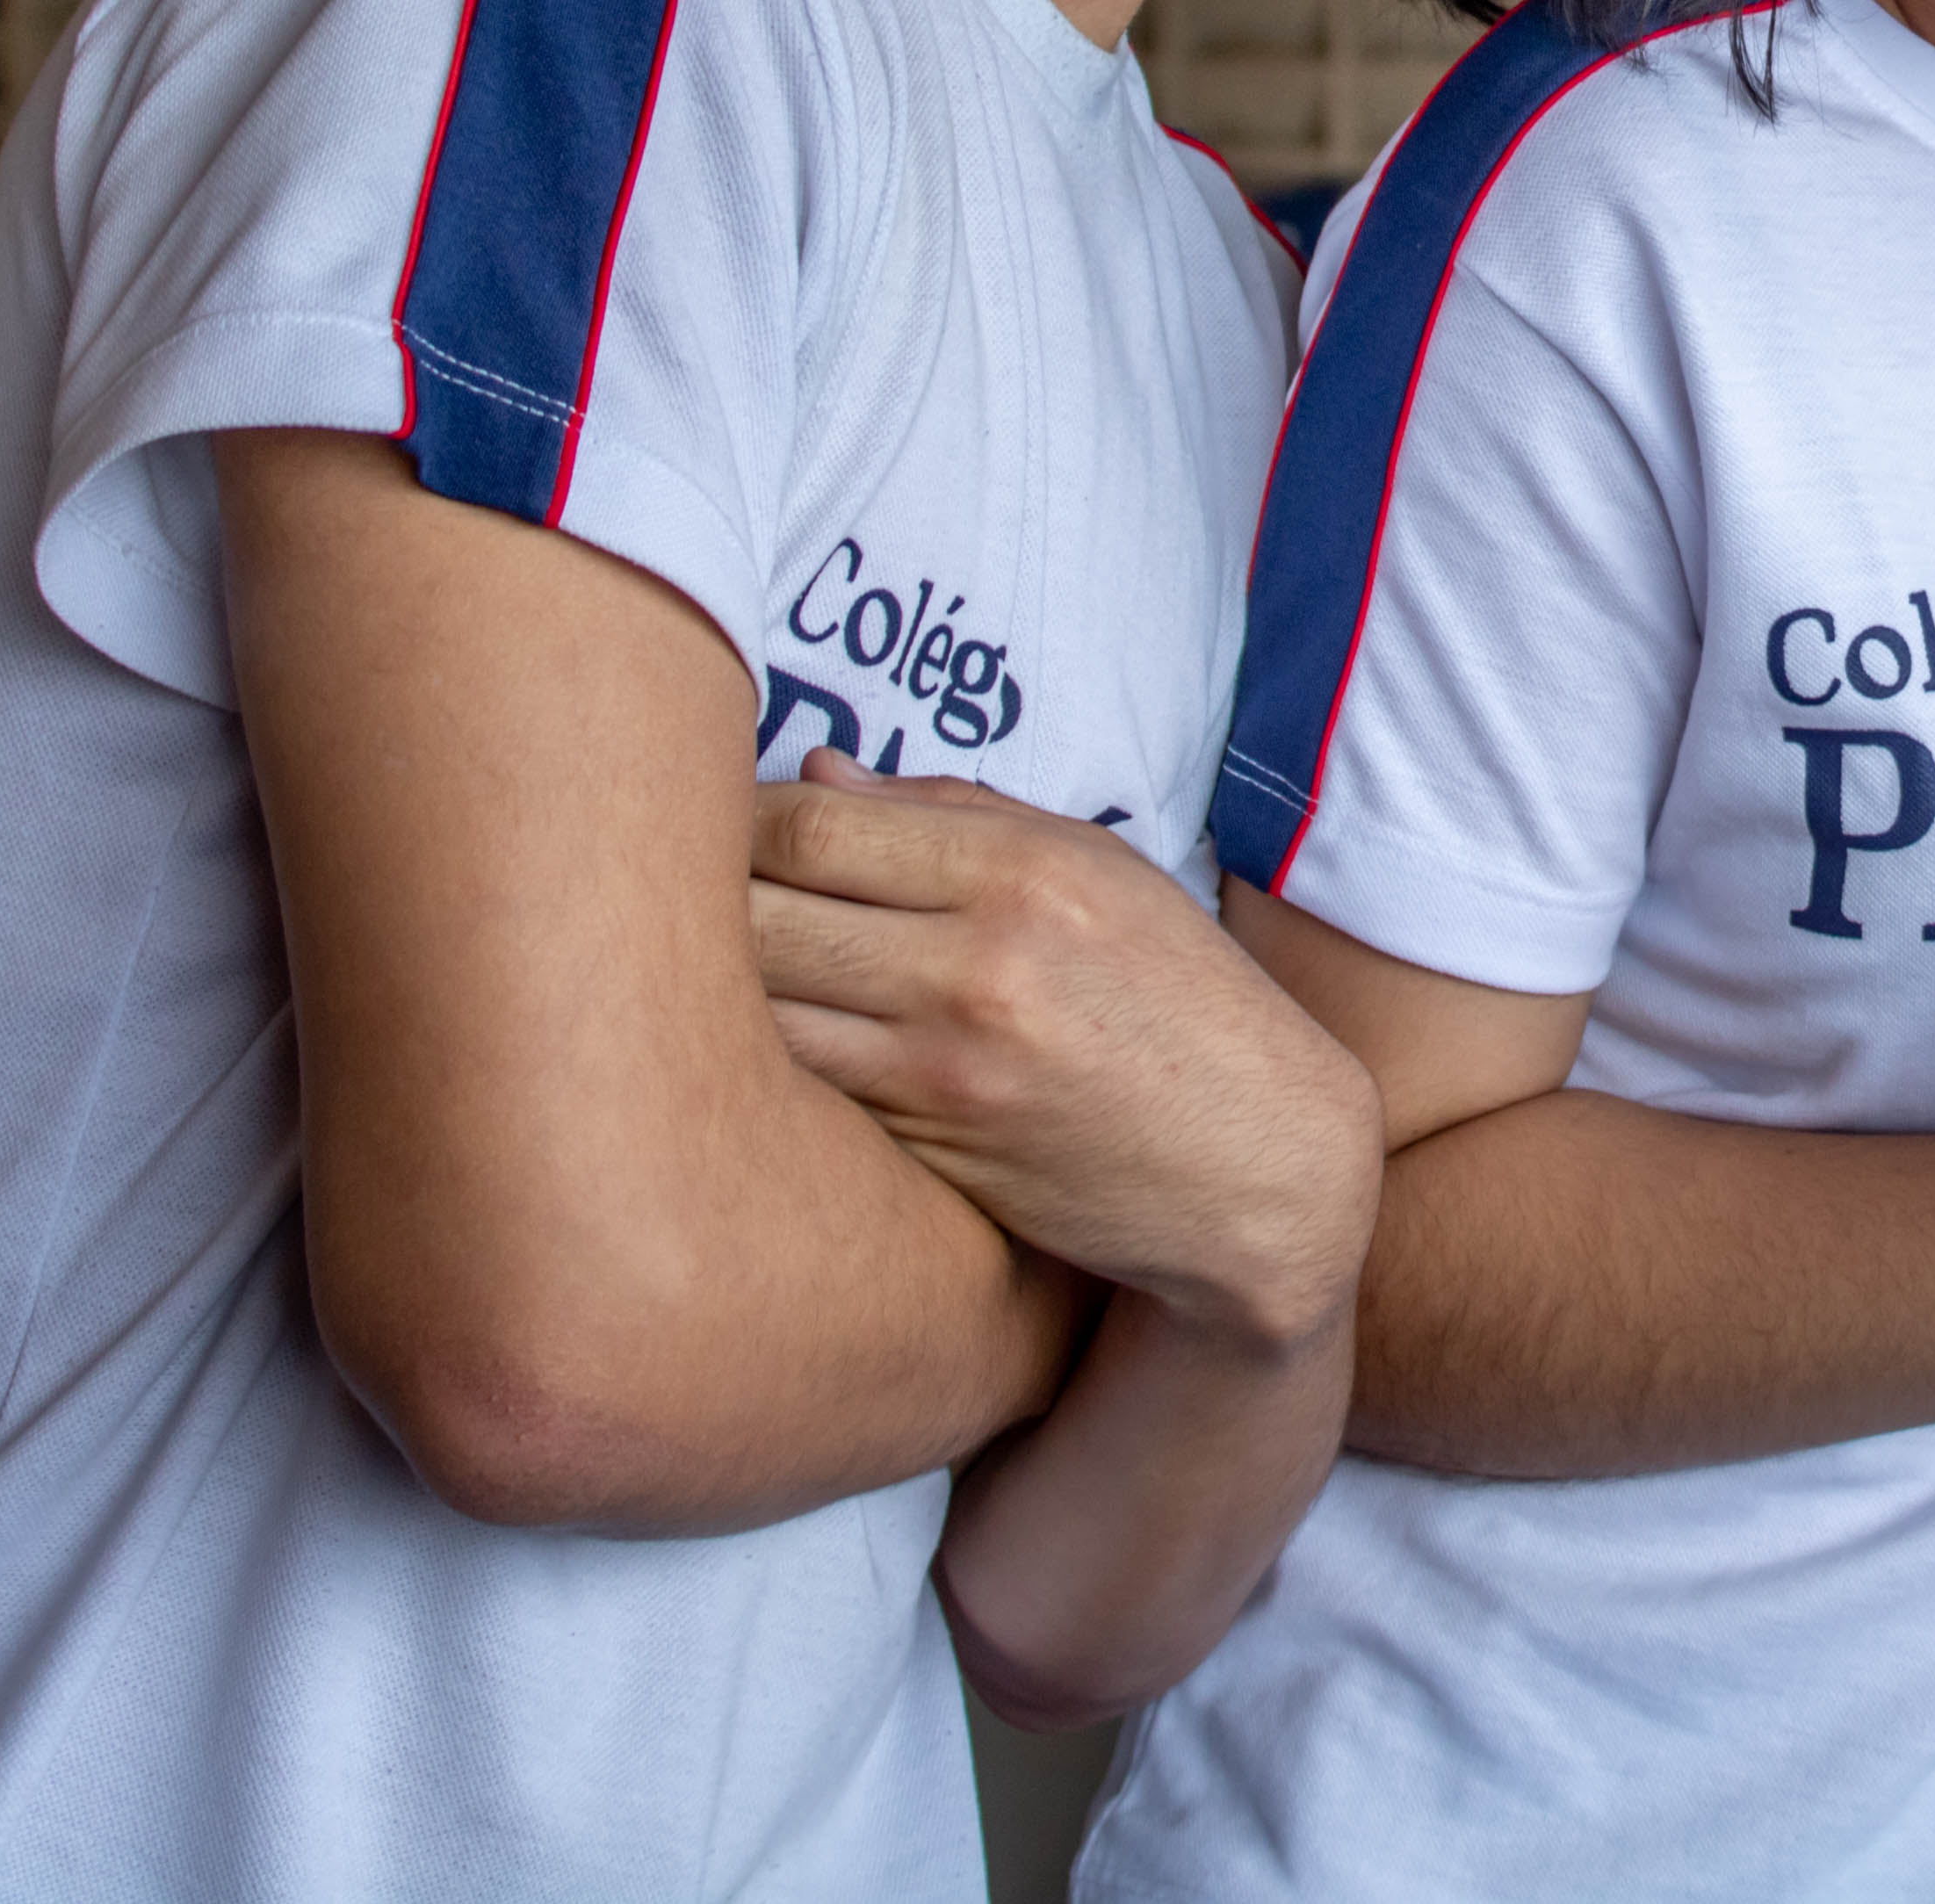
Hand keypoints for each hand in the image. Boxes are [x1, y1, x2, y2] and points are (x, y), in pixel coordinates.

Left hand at [750, 756, 1379, 1353]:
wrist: (1259, 1163)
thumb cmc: (1180, 1000)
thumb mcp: (1099, 873)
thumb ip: (953, 814)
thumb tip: (813, 771)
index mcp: (1024, 869)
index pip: (810, 823)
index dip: (734, 819)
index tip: (718, 827)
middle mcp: (980, 963)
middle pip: (757, 911)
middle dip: (696, 900)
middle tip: (675, 901)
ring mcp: (947, 1069)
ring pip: (755, 1012)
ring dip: (706, 993)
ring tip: (697, 979)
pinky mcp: (929, 1153)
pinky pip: (800, 1093)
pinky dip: (759, 1069)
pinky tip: (749, 1054)